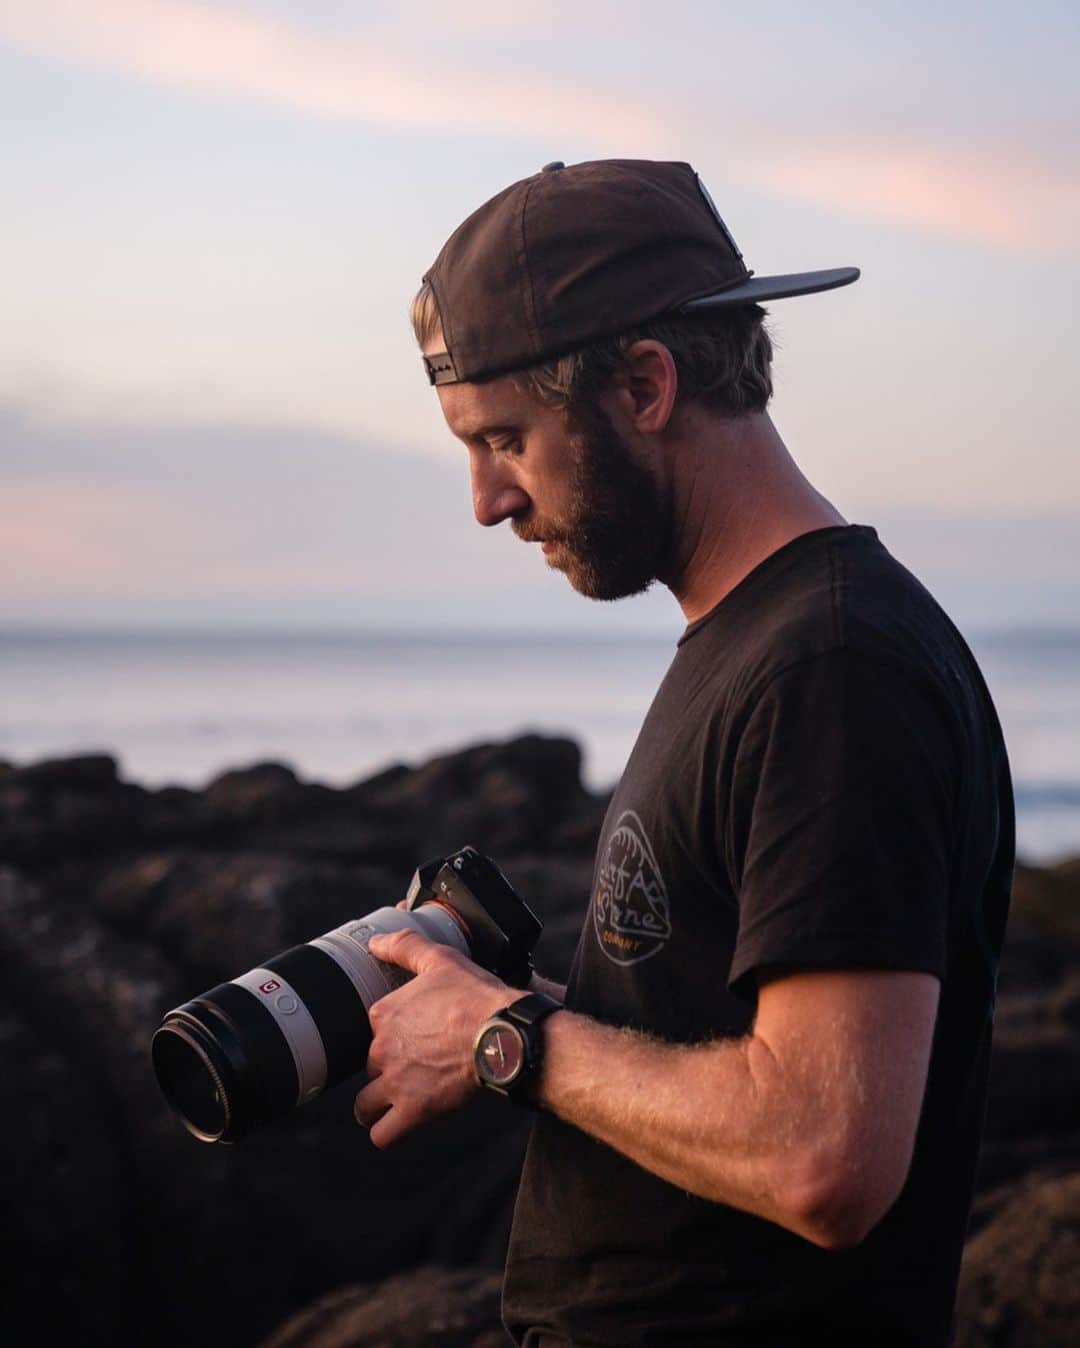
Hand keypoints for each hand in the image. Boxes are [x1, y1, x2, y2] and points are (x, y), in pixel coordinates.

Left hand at [352, 928, 512, 1148]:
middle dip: (386, 1070)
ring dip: (374, 1107)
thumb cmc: (477, 996)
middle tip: (415, 1068)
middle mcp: (382, 1049)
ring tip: (394, 1103)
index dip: (392, 1034)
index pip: (372, 1030)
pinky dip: (387, 1133)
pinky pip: (382, 1135)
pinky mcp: (412, 1111)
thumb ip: (404, 947)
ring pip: (364, 1106)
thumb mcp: (440, 960)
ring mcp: (395, 1082)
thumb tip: (375, 941)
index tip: (413, 1037)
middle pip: (370, 1067)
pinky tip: (398, 1125)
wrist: (503, 1033)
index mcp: (384, 1014)